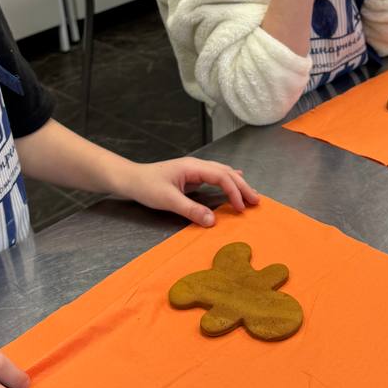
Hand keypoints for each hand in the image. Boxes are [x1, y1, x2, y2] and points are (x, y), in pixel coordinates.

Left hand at [122, 158, 259, 226]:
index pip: (221, 176)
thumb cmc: (146, 186)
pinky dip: (228, 180)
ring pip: (222, 173)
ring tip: (251, 195)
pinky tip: (236, 179)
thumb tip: (213, 221)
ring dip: (237, 184)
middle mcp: (196, 165)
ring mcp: (194, 170)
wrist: (130, 179)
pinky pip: (215, 176)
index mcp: (193, 167)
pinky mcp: (191, 176)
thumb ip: (190, 209)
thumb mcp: (167, 200)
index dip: (234, 191)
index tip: (241, 208)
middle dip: (242, 187)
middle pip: (226, 173)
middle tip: (257, 201)